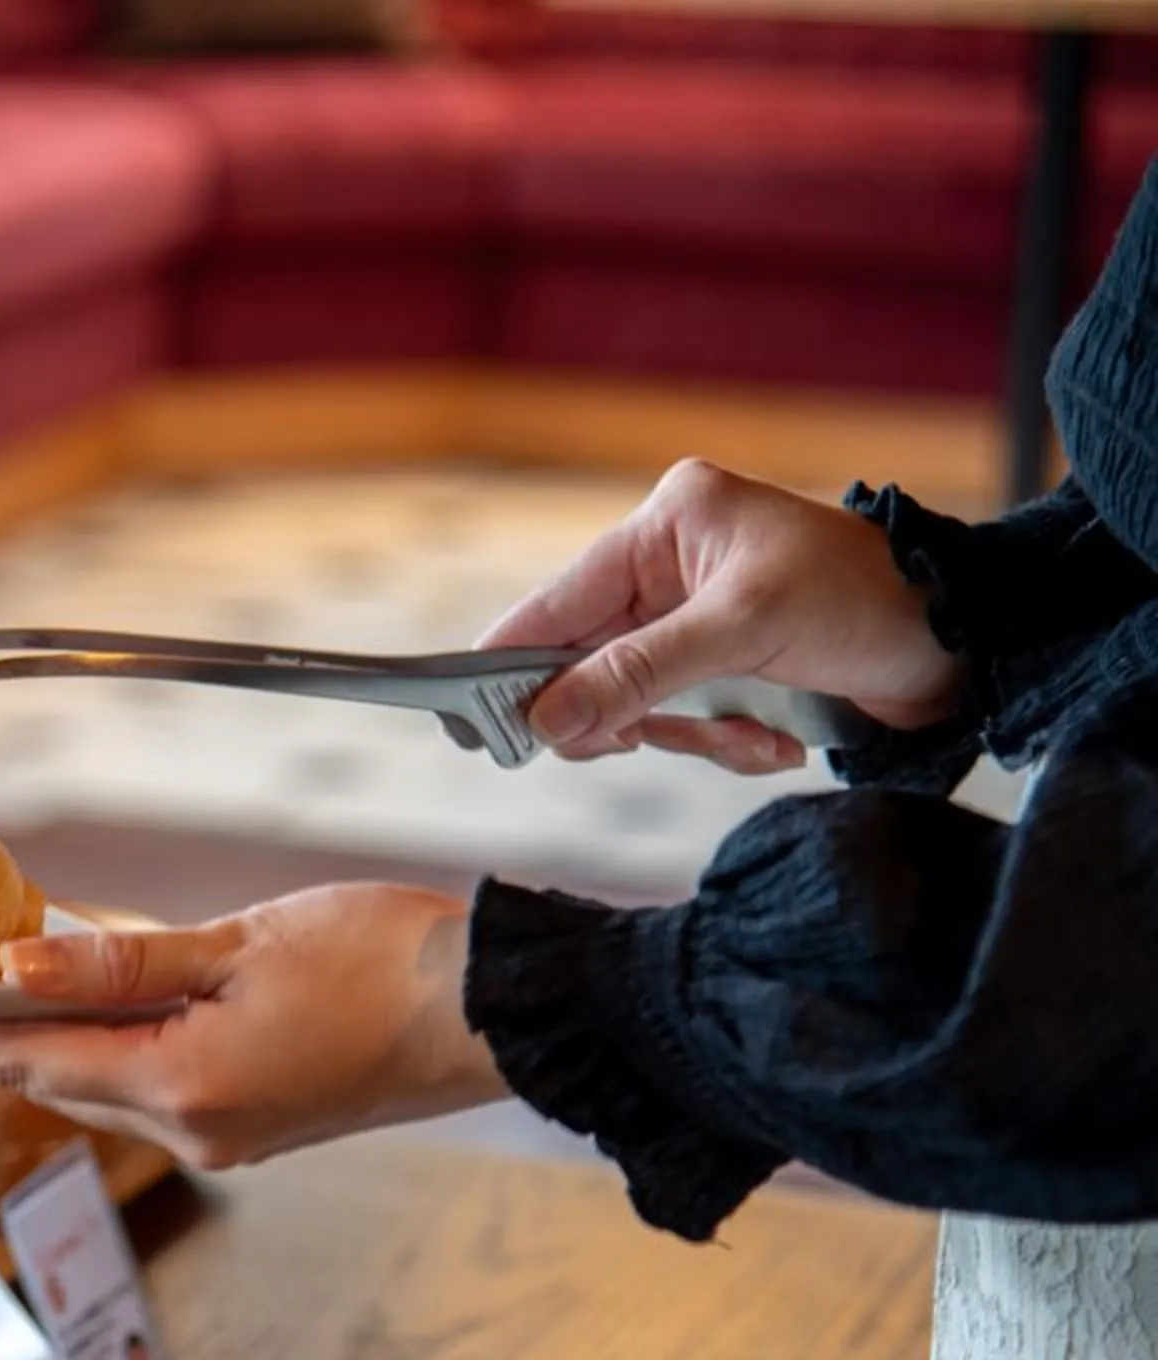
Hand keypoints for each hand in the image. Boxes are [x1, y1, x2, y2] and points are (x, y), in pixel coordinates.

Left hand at [0, 886, 506, 1170]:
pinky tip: (84, 1005)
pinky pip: (152, 1084)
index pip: (30, 1062)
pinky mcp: (254, 1120)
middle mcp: (195, 1128)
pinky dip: (106, 1047)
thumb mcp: (240, 943)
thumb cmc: (386, 962)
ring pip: (103, 1084)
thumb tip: (17, 962)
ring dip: (43, 1043)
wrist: (492, 1013)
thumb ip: (122, 959)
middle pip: (57, 1080)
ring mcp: (226, 1133)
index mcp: (184, 1087)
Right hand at [481, 458, 961, 771]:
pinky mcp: (726, 667)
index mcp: (667, 527)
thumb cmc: (868, 602)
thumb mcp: (743, 630)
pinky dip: (720, 742)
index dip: (514, 663)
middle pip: (587, 662)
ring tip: (748, 737)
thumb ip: (636, 673)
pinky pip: (680, 722)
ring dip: (686, 735)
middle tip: (632, 743)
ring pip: (633, 703)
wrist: (969, 646)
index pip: (557, 602)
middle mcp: (672, 568)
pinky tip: (773, 738)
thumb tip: (546, 717)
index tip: (479, 722)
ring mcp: (697, 621)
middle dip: (623, 712)